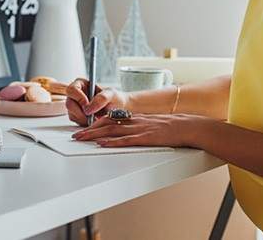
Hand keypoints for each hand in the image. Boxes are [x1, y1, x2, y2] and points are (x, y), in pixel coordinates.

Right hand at [65, 78, 129, 125]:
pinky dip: (85, 123)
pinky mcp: (76, 116)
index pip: (72, 89)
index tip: (87, 105)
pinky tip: (94, 120)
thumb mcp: (111, 95)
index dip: (78, 98)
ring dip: (84, 119)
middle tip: (92, 116)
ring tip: (97, 117)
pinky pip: (76, 121)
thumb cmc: (114, 99)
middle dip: (81, 112)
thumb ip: (101, 98)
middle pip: (69, 104)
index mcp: (81, 84)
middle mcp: (76, 95)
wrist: (118, 110)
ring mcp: (75, 106)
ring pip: (72, 114)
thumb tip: (88, 108)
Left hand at [71, 113, 206, 147]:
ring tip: (82, 139)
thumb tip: (126, 134)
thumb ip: (138, 127)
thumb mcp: (151, 124)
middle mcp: (133, 121)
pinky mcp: (145, 138)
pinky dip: (112, 142)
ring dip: (95, 135)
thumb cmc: (171, 127)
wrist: (186, 126)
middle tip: (76, 136)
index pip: (110, 119)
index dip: (95, 124)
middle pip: (106, 124)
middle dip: (89, 130)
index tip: (84, 129)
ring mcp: (138, 129)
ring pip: (112, 131)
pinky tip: (103, 144)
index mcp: (134, 118)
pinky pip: (126, 140)